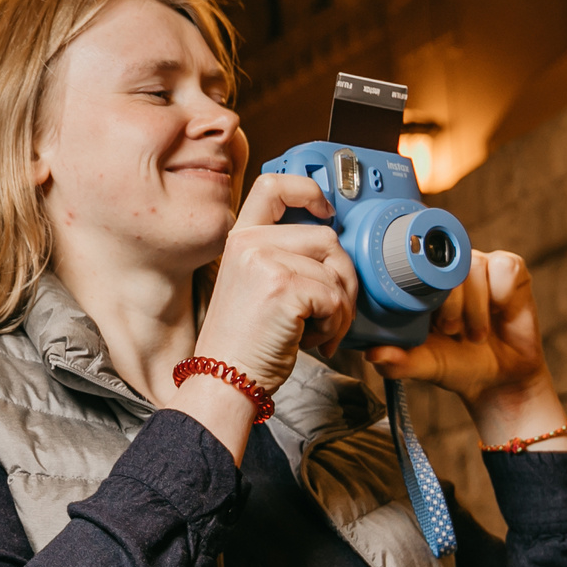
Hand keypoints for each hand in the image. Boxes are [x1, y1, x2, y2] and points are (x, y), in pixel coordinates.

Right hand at [191, 171, 359, 395]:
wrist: (224, 380)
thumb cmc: (243, 344)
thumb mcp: (255, 286)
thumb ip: (284, 258)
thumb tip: (336, 253)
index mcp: (241, 240)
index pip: (273, 185)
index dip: (308, 190)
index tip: (326, 210)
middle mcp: (250, 244)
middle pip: (326, 237)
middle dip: (343, 277)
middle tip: (330, 312)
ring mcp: (265, 262)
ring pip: (337, 270)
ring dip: (341, 308)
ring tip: (317, 331)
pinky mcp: (284, 287)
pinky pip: (336, 297)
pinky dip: (336, 325)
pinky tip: (313, 341)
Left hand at [364, 249, 566, 448]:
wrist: (498, 379)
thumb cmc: (456, 364)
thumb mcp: (424, 364)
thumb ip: (399, 360)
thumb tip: (372, 354)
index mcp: (421, 284)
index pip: (414, 266)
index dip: (421, 287)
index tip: (428, 317)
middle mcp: (448, 269)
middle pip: (445, 263)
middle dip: (450, 301)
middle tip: (451, 331)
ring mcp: (479, 265)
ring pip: (475, 266)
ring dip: (476, 306)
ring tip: (474, 334)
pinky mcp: (509, 269)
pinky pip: (505, 269)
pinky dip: (502, 296)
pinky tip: (500, 314)